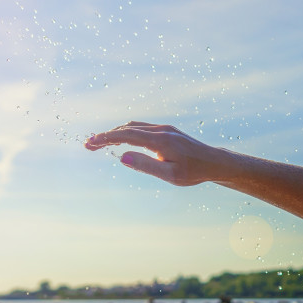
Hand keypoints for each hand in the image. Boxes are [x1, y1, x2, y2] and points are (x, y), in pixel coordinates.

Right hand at [84, 121, 226, 186]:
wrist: (214, 163)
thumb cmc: (193, 172)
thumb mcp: (170, 175)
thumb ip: (146, 165)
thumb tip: (122, 156)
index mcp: (160, 140)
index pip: (126, 135)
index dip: (106, 138)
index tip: (90, 143)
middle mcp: (161, 130)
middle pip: (127, 129)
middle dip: (106, 136)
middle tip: (88, 146)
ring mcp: (165, 129)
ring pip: (134, 126)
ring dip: (116, 133)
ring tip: (100, 143)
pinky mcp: (167, 131)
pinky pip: (142, 128)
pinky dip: (127, 132)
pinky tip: (121, 140)